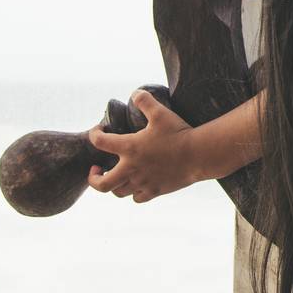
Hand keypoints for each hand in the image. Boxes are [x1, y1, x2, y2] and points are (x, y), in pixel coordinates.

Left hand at [85, 89, 198, 203]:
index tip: (98, 132)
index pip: (99, 142)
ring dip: (114, 184)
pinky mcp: (155, 191)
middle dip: (93, 178)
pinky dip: (133, 193)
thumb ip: (145, 101)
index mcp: (129, 148)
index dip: (94, 135)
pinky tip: (137, 185)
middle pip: (101, 184)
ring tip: (116, 176)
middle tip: (96, 169)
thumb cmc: (179, 133)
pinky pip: (137, 198)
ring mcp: (143, 183)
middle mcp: (132, 169)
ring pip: (118, 192)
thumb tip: (135, 94)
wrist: (199, 155)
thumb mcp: (161, 112)